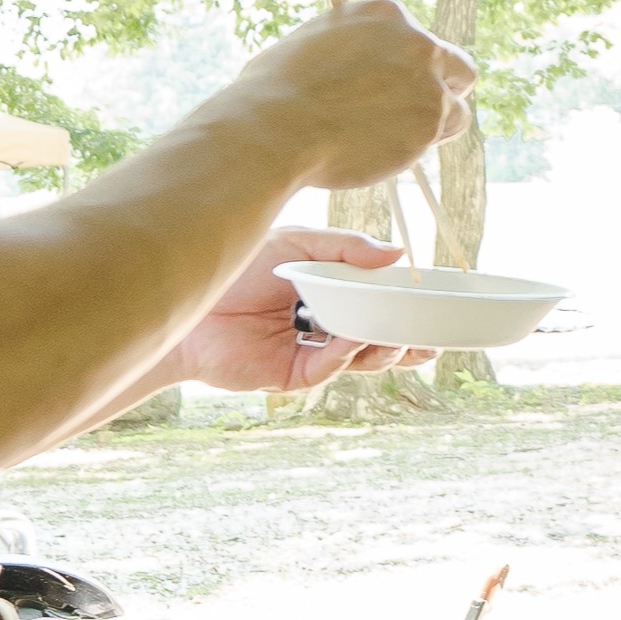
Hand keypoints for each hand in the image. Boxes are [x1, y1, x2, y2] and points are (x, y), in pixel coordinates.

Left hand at [172, 225, 429, 394]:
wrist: (186, 302)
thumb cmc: (234, 267)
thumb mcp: (297, 245)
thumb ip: (345, 247)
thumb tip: (397, 253)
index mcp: (327, 293)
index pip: (375, 301)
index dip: (404, 306)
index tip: (434, 304)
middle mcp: (322, 325)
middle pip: (375, 337)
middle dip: (407, 341)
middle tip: (434, 339)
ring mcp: (308, 352)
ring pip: (359, 358)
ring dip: (385, 350)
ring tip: (405, 341)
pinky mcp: (291, 375)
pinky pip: (329, 366)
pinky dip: (347, 355)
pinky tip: (358, 341)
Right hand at [234, 1, 474, 189]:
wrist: (277, 126)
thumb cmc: (276, 91)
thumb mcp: (311, 46)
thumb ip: (345, 49)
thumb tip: (353, 66)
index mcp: (382, 13)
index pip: (413, 37)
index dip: (404, 66)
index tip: (391, 85)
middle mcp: (414, 40)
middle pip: (454, 64)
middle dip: (442, 88)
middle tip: (419, 111)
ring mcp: (428, 79)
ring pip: (456, 105)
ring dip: (435, 123)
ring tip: (397, 138)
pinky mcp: (433, 118)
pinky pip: (445, 133)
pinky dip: (426, 144)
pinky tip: (393, 149)